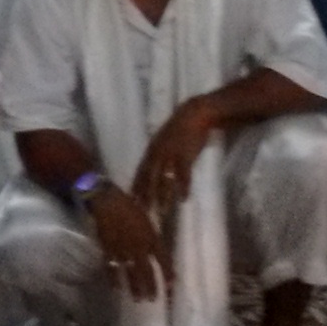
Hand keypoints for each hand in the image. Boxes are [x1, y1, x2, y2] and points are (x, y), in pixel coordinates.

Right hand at [87, 186, 169, 300]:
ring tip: (138, 299)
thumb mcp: (146, 218)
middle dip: (151, 286)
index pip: (163, 259)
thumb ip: (151, 233)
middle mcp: (139, 247)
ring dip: (135, 288)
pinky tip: (116, 288)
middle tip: (153, 299)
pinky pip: (112, 269)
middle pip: (147, 271)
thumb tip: (156, 246)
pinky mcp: (108, 251)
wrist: (107, 202)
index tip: (172, 285)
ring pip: (131, 273)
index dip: (168, 272)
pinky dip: (114, 279)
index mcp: (150, 237)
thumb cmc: (128, 205)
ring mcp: (123, 251)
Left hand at [128, 97, 216, 218]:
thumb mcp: (163, 140)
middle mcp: (157, 153)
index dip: (136, 186)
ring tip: (162, 210)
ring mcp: (170, 154)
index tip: (132, 200)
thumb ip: (158, 153)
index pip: (140, 171)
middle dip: (145, 195)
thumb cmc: (180, 129)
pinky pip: (182, 175)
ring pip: (163, 179)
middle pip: (148, 178)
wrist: (194, 115)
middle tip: (143, 211)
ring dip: (163, 195)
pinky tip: (183, 198)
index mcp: (151, 150)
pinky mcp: (184, 155)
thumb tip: (153, 167)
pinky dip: (183, 187)